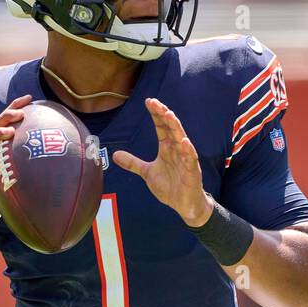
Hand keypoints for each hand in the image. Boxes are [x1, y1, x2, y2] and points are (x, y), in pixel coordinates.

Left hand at [113, 98, 212, 226]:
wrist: (184, 205)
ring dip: (175, 127)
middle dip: (164, 115)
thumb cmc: (170, 186)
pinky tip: (184, 141)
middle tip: (156, 103)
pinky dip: (188, 150)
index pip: (161, 127)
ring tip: (169, 115)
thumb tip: (114, 155)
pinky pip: (190, 159)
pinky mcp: (192, 171)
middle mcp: (177, 149)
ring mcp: (186, 159)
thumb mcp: (147, 173)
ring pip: (181, 139)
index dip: (155, 114)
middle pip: (171, 128)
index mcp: (167, 148)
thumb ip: (133, 163)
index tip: (148, 101)